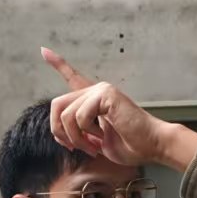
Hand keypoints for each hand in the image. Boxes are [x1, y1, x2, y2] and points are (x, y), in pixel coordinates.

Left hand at [40, 48, 196, 169]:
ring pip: (66, 115)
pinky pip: (80, 116)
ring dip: (76, 138)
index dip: (58, 64)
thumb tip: (61, 134)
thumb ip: (78, 133)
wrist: (151, 145)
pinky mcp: (106, 95)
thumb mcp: (95, 141)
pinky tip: (102, 136)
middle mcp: (96, 90)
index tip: (44, 51)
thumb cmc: (130, 145)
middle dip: (59, 131)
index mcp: (94, 99)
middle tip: (75, 146)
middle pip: (57, 105)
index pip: (73, 78)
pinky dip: (88, 133)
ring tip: (93, 146)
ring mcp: (101, 90)